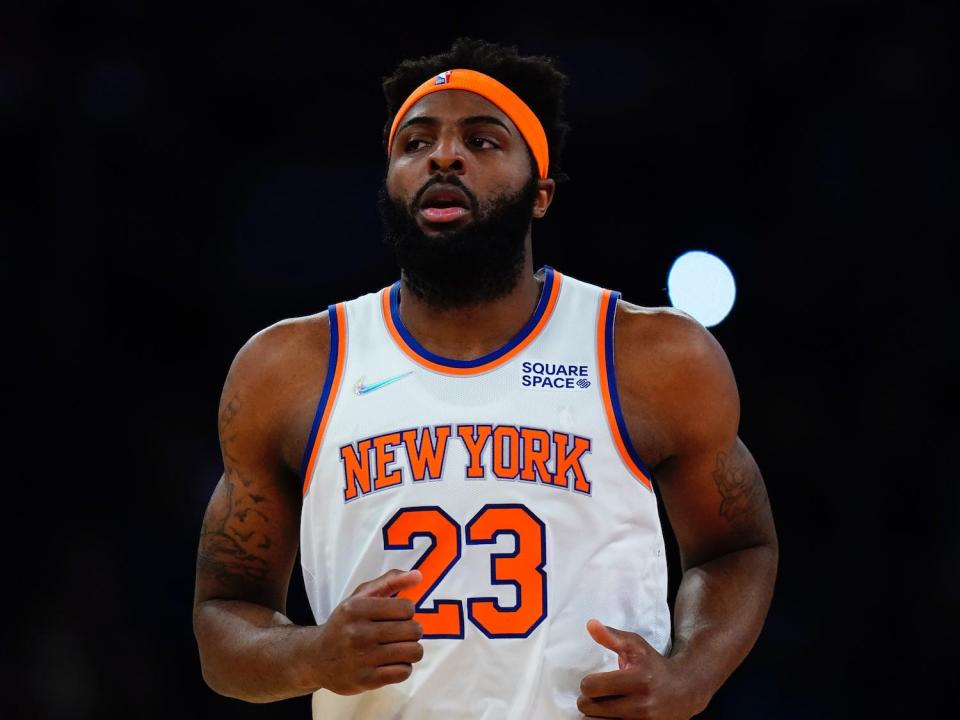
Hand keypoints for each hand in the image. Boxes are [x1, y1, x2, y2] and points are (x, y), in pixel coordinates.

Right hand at [312, 569, 424, 695]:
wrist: (316, 658)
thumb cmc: (345, 624)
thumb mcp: (360, 597)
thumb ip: (390, 581)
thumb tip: (418, 575)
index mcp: (356, 608)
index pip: (406, 608)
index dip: (407, 612)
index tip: (397, 616)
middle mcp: (358, 633)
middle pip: (413, 630)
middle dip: (412, 631)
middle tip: (400, 633)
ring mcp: (362, 658)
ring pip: (413, 652)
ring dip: (411, 650)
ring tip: (399, 648)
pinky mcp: (366, 680)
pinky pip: (404, 672)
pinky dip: (403, 667)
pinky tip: (391, 663)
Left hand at [577, 619, 703, 718]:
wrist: (686, 689)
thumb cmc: (655, 664)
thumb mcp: (636, 645)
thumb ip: (611, 636)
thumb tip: (590, 624)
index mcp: (638, 679)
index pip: (591, 687)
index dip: (588, 683)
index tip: (594, 681)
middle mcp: (641, 704)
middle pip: (590, 708)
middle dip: (588, 700)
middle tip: (597, 694)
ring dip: (596, 715)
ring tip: (603, 706)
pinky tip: (611, 714)